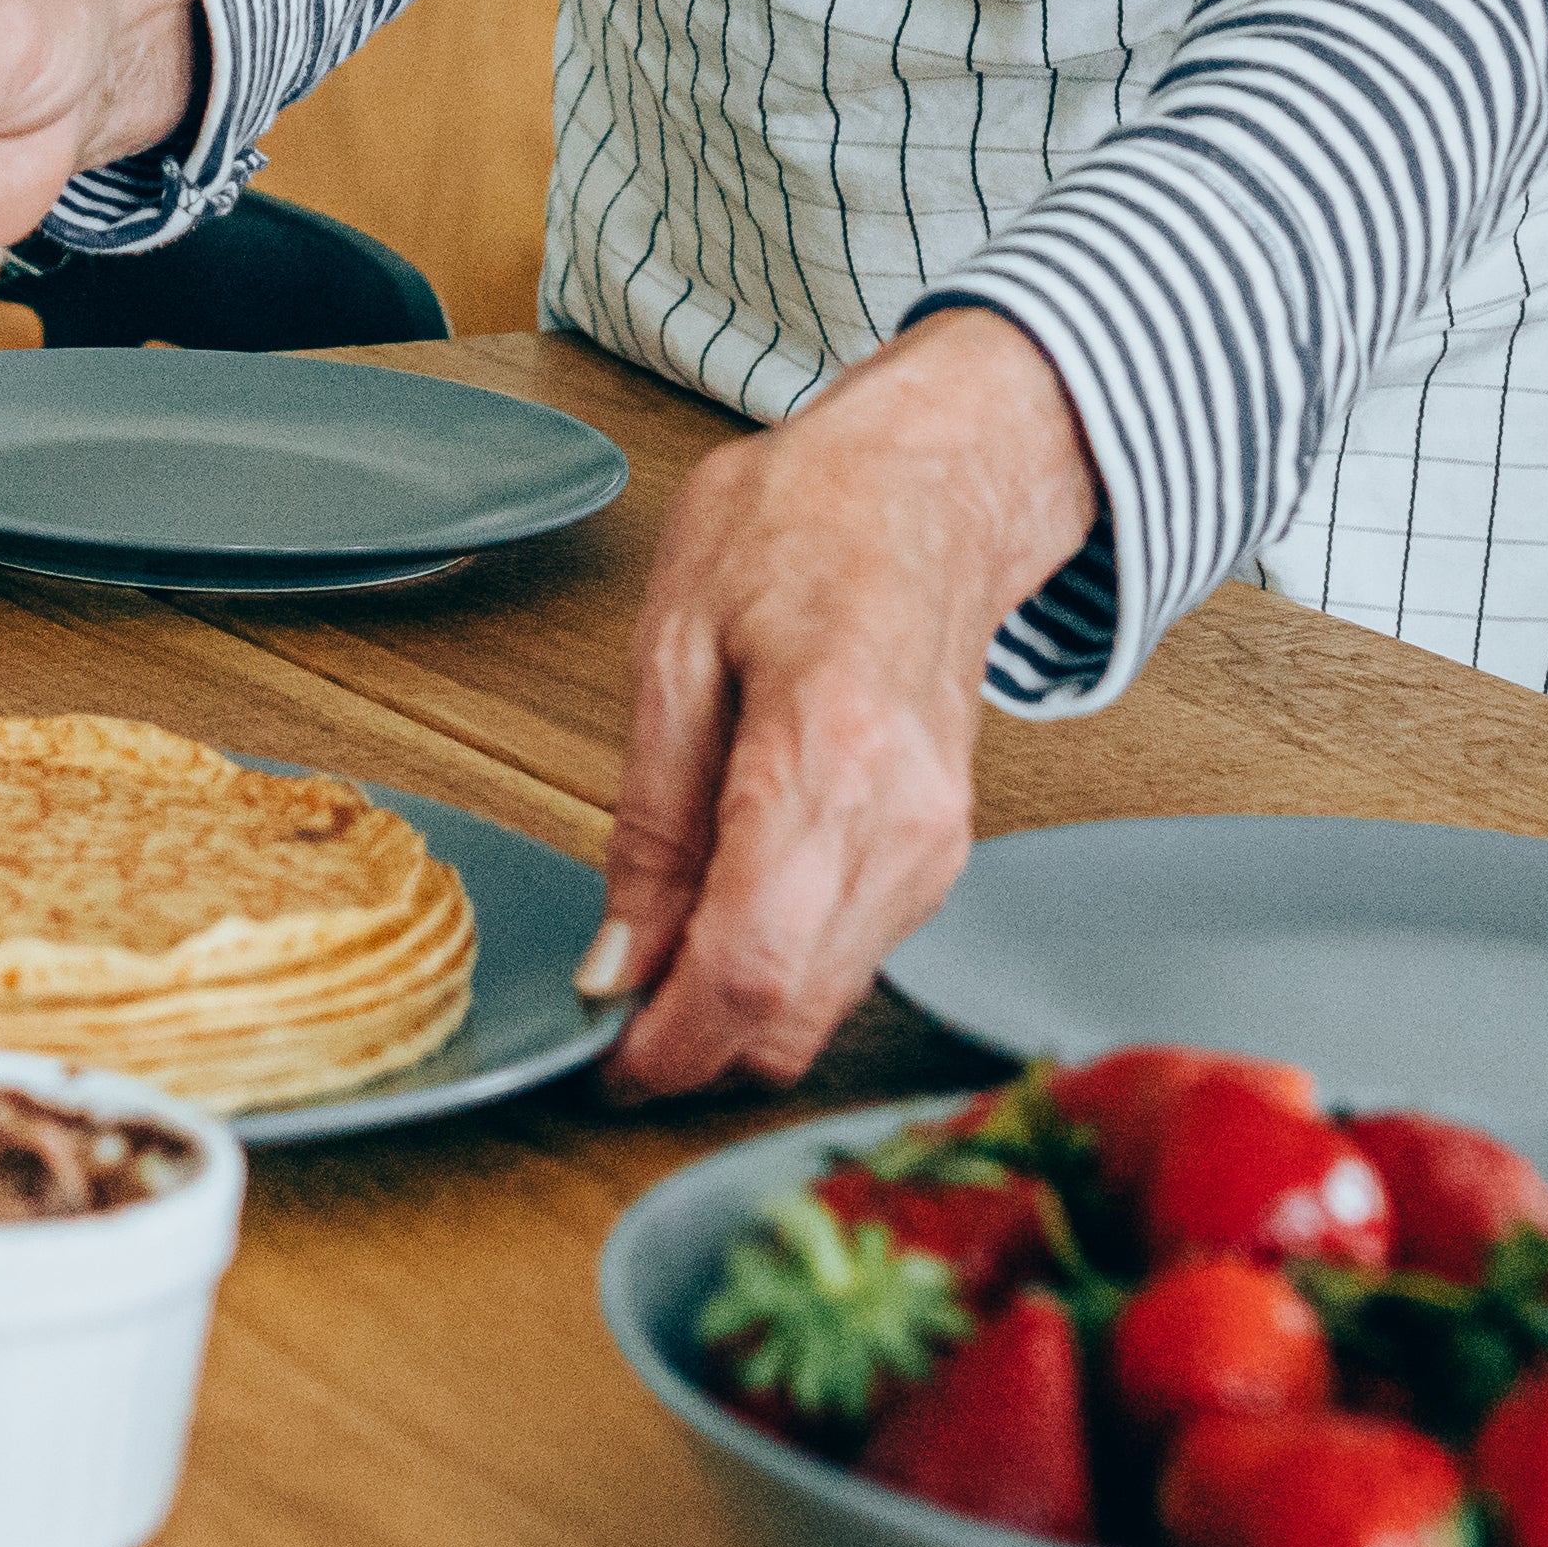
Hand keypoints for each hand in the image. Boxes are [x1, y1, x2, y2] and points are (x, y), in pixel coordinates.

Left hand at [582, 307, 1102, 1093]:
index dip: (668, 1046)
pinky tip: (728, 911)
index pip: (749, 966)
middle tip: (614, 1014)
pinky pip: (850, 959)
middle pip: (792, 1015)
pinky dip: (781, 967)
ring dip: (735, 1009)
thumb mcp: (676, 645)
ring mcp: (936, 849)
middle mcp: (902, 823)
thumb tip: (620, 964)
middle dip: (694, 1048)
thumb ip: (651, 821)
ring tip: (660, 948)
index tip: (606, 1061)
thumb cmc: (805, 527)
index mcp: (827, 754)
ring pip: (824, 1005)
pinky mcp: (942, 859)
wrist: (932, 486)